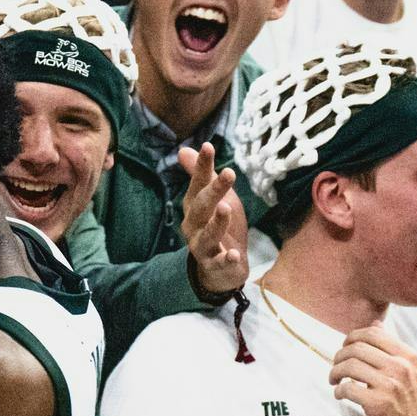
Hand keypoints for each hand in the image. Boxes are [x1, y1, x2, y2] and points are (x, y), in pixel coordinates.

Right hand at [178, 143, 246, 299]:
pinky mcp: (213, 265)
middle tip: (229, 173)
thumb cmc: (217, 227)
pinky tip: (233, 255)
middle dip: (213, 190)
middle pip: (201, 207)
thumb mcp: (213, 199)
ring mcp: (201, 246)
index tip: (208, 146)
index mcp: (194, 206)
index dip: (201, 166)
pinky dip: (225, 259)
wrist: (219, 269)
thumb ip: (202, 177)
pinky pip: (217, 262)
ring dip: (216, 223)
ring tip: (225, 209)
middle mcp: (193, 225)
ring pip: (207, 234)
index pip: (197, 183)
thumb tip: (183, 149)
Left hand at [329, 326, 416, 415]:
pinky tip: (340, 394)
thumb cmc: (407, 402)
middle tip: (336, 368)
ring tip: (334, 380)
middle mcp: (401, 367)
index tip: (345, 348)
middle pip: (356, 348)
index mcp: (408, 356)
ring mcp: (390, 385)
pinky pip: (347, 388)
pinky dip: (338, 390)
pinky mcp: (378, 403)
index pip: (372, 333)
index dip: (352, 337)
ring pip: (349, 365)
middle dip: (339, 356)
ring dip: (335, 372)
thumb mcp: (407, 370)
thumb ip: (390, 347)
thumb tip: (376, 323)